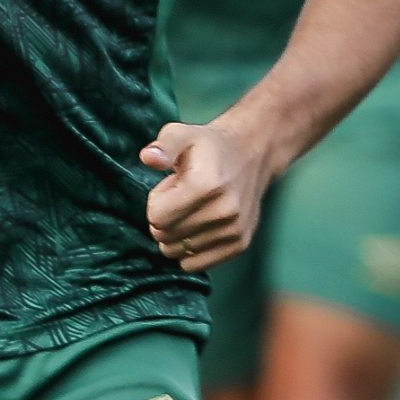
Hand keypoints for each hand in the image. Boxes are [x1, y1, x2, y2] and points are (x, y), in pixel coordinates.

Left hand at [140, 120, 277, 271]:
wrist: (251, 155)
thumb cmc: (207, 146)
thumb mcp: (181, 134)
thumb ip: (163, 145)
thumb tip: (148, 158)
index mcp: (206, 185)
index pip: (156, 217)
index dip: (156, 201)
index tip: (171, 187)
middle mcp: (224, 211)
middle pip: (164, 236)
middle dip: (164, 218)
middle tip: (181, 198)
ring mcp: (234, 231)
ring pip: (177, 253)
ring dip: (177, 234)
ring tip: (193, 209)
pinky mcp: (240, 245)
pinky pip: (195, 265)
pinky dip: (189, 250)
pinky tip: (199, 227)